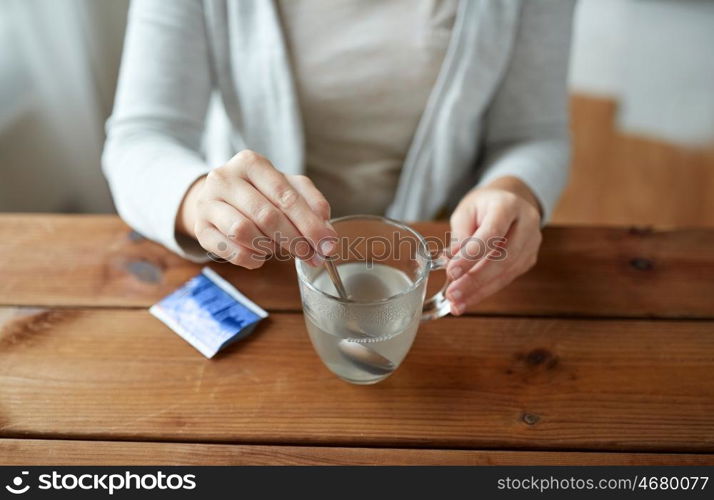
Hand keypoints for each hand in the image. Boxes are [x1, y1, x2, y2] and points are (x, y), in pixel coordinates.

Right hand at [176, 149, 336, 267]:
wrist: (217, 199)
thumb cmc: (259, 194)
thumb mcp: (286, 188)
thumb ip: (310, 203)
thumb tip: (326, 230)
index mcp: (251, 163)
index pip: (285, 196)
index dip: (309, 223)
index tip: (327, 244)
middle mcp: (225, 178)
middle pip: (266, 215)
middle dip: (295, 240)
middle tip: (312, 256)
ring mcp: (208, 203)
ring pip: (244, 231)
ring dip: (269, 247)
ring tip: (280, 249)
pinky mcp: (200, 228)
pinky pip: (229, 250)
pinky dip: (251, 258)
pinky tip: (260, 256)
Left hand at [445, 176, 542, 314]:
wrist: (510, 201)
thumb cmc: (484, 206)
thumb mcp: (466, 211)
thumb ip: (460, 236)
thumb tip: (451, 263)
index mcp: (508, 206)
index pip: (492, 233)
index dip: (471, 255)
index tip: (452, 271)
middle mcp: (526, 224)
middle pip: (503, 258)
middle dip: (475, 279)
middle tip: (453, 294)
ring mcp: (531, 244)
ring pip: (506, 273)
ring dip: (479, 291)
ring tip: (456, 304)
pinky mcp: (529, 260)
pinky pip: (507, 279)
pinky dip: (486, 291)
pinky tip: (468, 300)